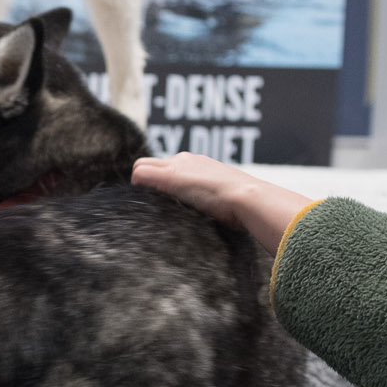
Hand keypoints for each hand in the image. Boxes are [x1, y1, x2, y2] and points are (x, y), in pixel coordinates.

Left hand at [131, 152, 314, 255]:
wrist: (248, 199)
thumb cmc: (244, 209)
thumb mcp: (226, 204)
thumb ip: (214, 206)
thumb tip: (222, 225)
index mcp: (200, 164)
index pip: (169, 167)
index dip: (161, 182)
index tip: (163, 203)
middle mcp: (186, 160)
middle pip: (150, 164)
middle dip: (147, 183)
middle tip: (151, 206)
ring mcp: (176, 167)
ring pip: (142, 168)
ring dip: (143, 188)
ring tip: (148, 209)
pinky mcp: (168, 176)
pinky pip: (139, 174)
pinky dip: (138, 189)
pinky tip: (144, 207)